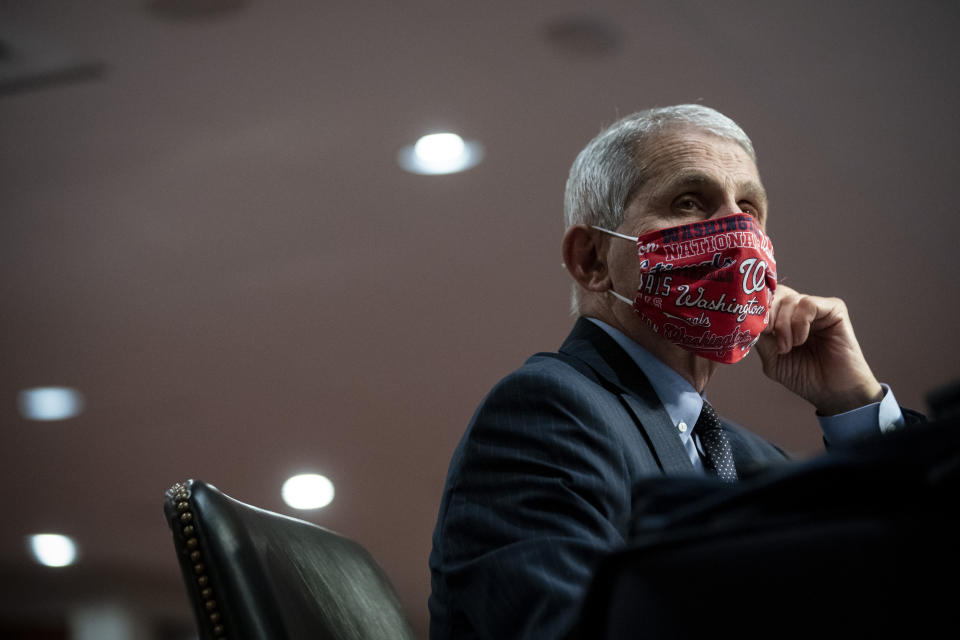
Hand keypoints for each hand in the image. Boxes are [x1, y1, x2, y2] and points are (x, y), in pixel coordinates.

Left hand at [755, 284, 882, 414]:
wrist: (832, 392)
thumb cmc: (804, 376)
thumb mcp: (772, 358)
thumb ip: (760, 337)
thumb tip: (746, 318)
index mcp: (783, 318)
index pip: (764, 299)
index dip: (754, 308)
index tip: (751, 327)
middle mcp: (798, 310)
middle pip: (775, 294)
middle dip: (766, 314)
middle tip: (769, 335)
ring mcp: (816, 308)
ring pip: (789, 299)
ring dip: (783, 325)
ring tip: (788, 347)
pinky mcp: (834, 309)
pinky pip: (807, 303)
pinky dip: (799, 323)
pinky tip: (801, 340)